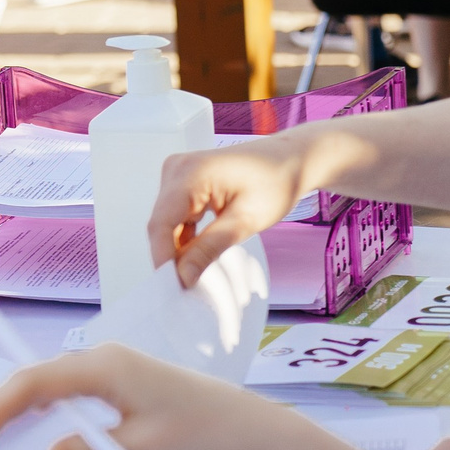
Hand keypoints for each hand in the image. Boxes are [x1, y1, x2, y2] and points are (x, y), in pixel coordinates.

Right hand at [0, 343, 307, 449]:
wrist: (248, 425)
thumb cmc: (203, 431)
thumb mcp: (143, 448)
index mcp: (105, 366)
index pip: (33, 384)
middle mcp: (102, 358)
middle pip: (32, 379)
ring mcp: (109, 367)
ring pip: (46, 382)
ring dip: (14, 406)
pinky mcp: (117, 380)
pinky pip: (65, 388)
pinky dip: (39, 405)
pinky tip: (23, 421)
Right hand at [147, 136, 313, 284]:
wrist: (289, 160)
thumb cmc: (276, 181)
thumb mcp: (246, 220)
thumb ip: (209, 248)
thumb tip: (182, 276)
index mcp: (191, 173)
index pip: (162, 222)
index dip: (162, 257)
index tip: (170, 289)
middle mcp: (176, 169)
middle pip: (161, 224)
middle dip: (170, 256)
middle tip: (185, 288)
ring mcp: (177, 175)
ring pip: (166, 223)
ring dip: (177, 249)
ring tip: (194, 273)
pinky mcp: (182, 184)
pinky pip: (175, 217)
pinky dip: (184, 238)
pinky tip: (197, 254)